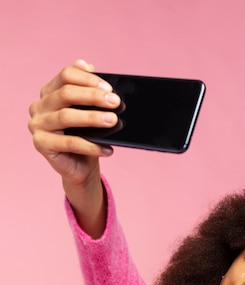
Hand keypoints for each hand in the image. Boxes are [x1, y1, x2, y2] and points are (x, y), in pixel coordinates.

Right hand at [28, 59, 120, 186]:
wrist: (80, 166)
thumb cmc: (85, 136)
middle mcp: (39, 106)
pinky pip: (70, 143)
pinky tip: (107, 148)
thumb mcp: (88, 110)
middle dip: (93, 96)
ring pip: (66, 116)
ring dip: (92, 118)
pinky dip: (91, 146)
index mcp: (49, 92)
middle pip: (65, 93)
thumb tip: (88, 65)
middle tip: (115, 102)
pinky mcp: (41, 144)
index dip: (88, 79)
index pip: (66, 75)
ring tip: (113, 121)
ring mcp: (37, 125)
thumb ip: (87, 88)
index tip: (109, 89)